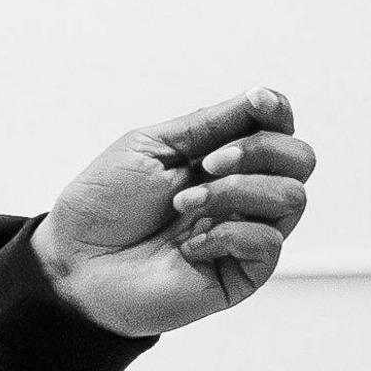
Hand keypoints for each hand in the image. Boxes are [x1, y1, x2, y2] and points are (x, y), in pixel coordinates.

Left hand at [35, 89, 317, 336]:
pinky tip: (188, 246)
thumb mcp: (149, 148)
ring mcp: (244, 233)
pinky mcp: (242, 272)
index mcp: (220, 161)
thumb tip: (260, 97)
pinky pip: (268, 242)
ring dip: (234, 191)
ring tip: (183, 204)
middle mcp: (241, 195)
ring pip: (291, 196)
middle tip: (207, 164)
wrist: (71, 264)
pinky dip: (225, 235)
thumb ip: (208, 123)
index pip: (278, 130)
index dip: (276, 112)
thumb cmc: (102, 208)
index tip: (256, 102)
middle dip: (257, 150)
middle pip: (299, 159)